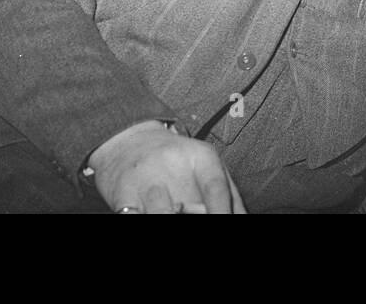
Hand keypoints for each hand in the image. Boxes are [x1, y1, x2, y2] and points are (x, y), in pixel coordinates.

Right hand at [88, 120, 247, 212]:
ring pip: (161, 214)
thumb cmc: (177, 161)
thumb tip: (243, 218)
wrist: (130, 141)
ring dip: (169, 219)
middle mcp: (172, 163)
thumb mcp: (207, 166)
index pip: (216, 189)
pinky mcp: (122, 194)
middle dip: (195, 218)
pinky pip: (134, 216)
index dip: (222, 213)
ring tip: (178, 216)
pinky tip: (151, 216)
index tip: (224, 222)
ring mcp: (145, 179)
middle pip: (189, 207)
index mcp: (201, 156)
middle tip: (196, 216)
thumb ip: (230, 195)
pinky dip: (144, 218)